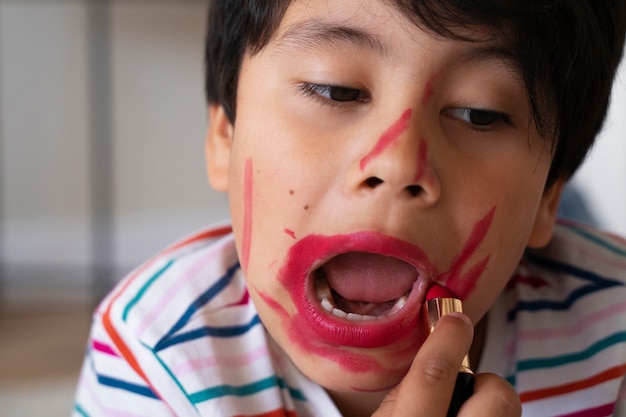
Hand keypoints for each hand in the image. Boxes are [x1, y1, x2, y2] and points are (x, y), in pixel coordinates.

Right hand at [372, 313, 520, 416]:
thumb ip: (405, 391)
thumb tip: (436, 347)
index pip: (433, 374)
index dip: (447, 338)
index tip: (455, 318)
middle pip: (498, 397)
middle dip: (487, 383)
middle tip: (466, 389)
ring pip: (509, 411)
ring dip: (486, 407)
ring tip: (462, 414)